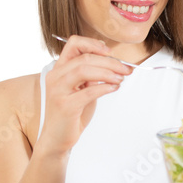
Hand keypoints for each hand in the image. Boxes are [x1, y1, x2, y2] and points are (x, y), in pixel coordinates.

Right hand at [36, 35, 132, 156]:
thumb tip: (115, 63)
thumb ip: (92, 75)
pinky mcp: (65, 106)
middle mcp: (56, 76)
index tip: (110, 52)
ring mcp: (58, 91)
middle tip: (126, 68)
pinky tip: (114, 88)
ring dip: (107, 72)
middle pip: (85, 58)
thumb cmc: (72, 112)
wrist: (57, 138)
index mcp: (59, 69)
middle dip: (110, 62)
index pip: (73, 44)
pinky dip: (104, 87)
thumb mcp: (82, 88)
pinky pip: (88, 91)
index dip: (93, 44)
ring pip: (84, 70)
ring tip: (121, 78)